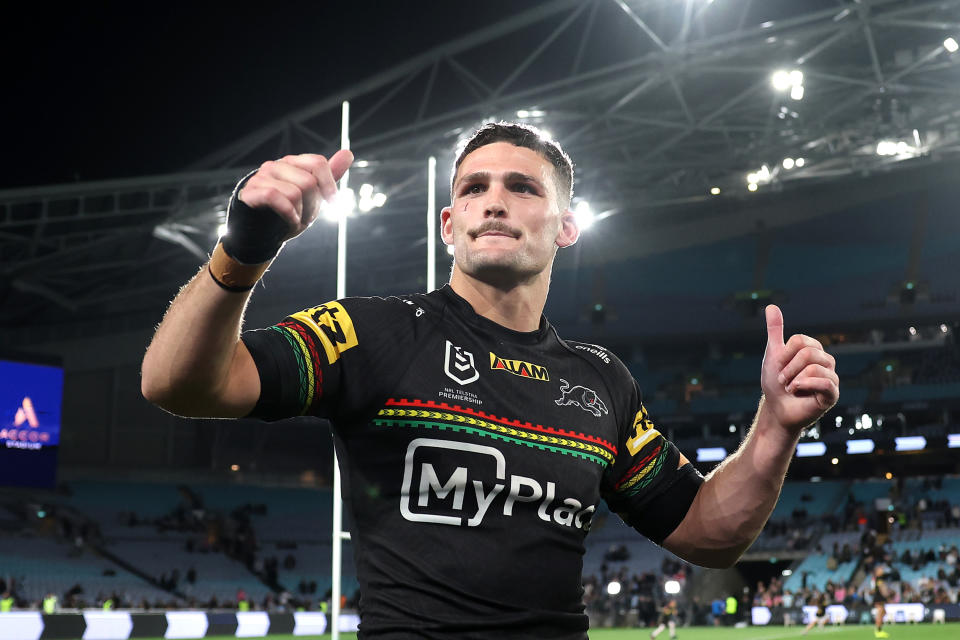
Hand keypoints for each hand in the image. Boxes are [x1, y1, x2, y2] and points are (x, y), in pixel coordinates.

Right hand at [238, 150, 353, 241]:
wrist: (261, 232)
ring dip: (300, 214)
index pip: (317, 163)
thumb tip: (348, 153)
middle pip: (308, 181)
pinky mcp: (250, 192)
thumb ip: (329, 175)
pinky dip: (288, 214)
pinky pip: (275, 197)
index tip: (333, 203)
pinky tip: (290, 222)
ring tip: (296, 221)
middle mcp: (276, 166)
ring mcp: (261, 177)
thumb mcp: (313, 195)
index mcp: (293, 163)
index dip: (329, 184)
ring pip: (294, 192)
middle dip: (313, 206)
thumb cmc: (288, 212)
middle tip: (307, 218)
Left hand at [760, 304, 838, 432]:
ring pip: (814, 367)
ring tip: (791, 388)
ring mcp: (831, 377)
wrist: (777, 408)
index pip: (799, 341)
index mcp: (814, 349)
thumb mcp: (773, 354)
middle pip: (807, 352)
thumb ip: (776, 331)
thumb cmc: (776, 382)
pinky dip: (805, 385)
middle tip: (783, 380)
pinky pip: (824, 382)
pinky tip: (797, 391)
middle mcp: (826, 361)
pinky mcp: (833, 394)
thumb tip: (771, 306)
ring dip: (794, 379)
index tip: (779, 367)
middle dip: (788, 368)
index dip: (784, 355)